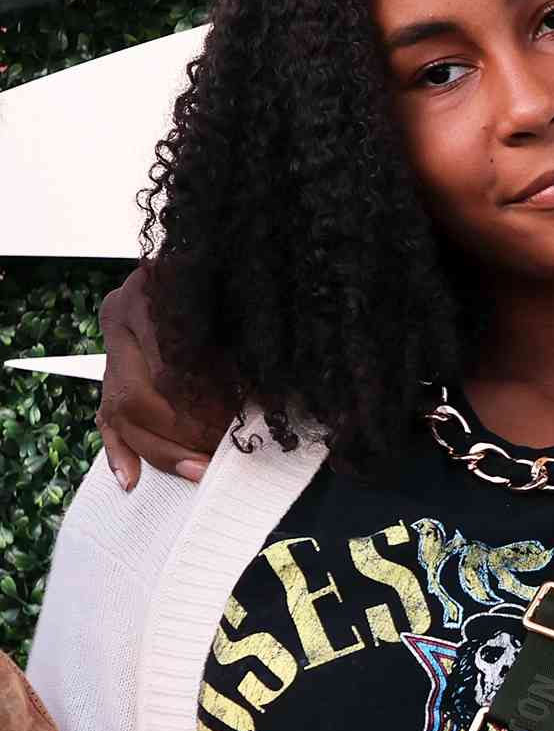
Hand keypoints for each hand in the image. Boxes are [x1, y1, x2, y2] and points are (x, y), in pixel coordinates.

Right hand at [96, 260, 225, 488]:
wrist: (214, 250)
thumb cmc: (234, 278)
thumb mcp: (242, 302)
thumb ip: (247, 345)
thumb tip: (272, 400)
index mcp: (152, 291)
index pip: (169, 366)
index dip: (204, 403)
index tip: (235, 425)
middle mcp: (121, 315)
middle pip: (138, 395)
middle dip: (183, 433)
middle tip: (222, 452)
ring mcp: (110, 343)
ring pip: (120, 411)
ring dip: (162, 449)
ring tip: (200, 470)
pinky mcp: (108, 368)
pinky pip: (105, 418)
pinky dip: (119, 451)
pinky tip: (131, 481)